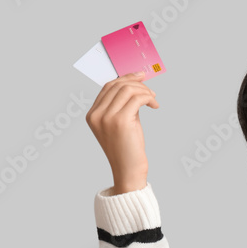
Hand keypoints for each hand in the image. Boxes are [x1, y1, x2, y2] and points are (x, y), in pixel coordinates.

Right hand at [85, 71, 159, 192]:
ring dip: (144, 91)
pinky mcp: (120, 121)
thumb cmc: (127, 149)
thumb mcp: (121, 123)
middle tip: (150, 90)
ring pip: (127, 90)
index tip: (140, 77)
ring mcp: (106, 118)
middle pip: (117, 86)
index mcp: (92, 115)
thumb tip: (135, 84)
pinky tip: (154, 105)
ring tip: (153, 100)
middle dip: (137, 84)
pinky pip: (137, 99)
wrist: (128, 171)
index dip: (125, 78)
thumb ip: (123, 105)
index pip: (108, 87)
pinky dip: (148, 98)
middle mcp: (96, 115)